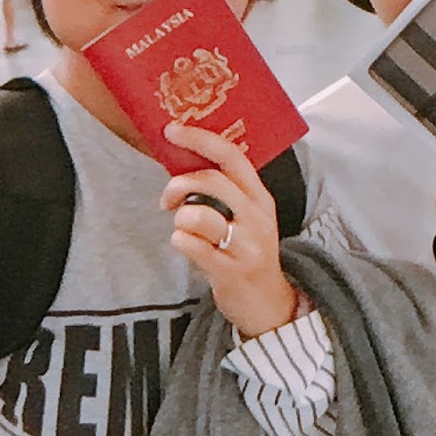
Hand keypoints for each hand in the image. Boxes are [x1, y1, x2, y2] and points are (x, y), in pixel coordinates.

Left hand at [159, 123, 295, 338]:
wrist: (268, 304)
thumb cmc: (247, 253)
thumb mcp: (247, 216)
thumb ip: (225, 190)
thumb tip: (184, 160)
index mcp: (260, 196)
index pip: (232, 155)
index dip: (200, 139)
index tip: (172, 130)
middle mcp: (257, 216)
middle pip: (211, 181)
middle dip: (178, 185)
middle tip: (167, 200)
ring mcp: (247, 244)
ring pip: (197, 215)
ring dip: (180, 220)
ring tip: (184, 230)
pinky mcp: (231, 270)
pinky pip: (191, 245)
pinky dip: (179, 242)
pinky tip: (186, 246)